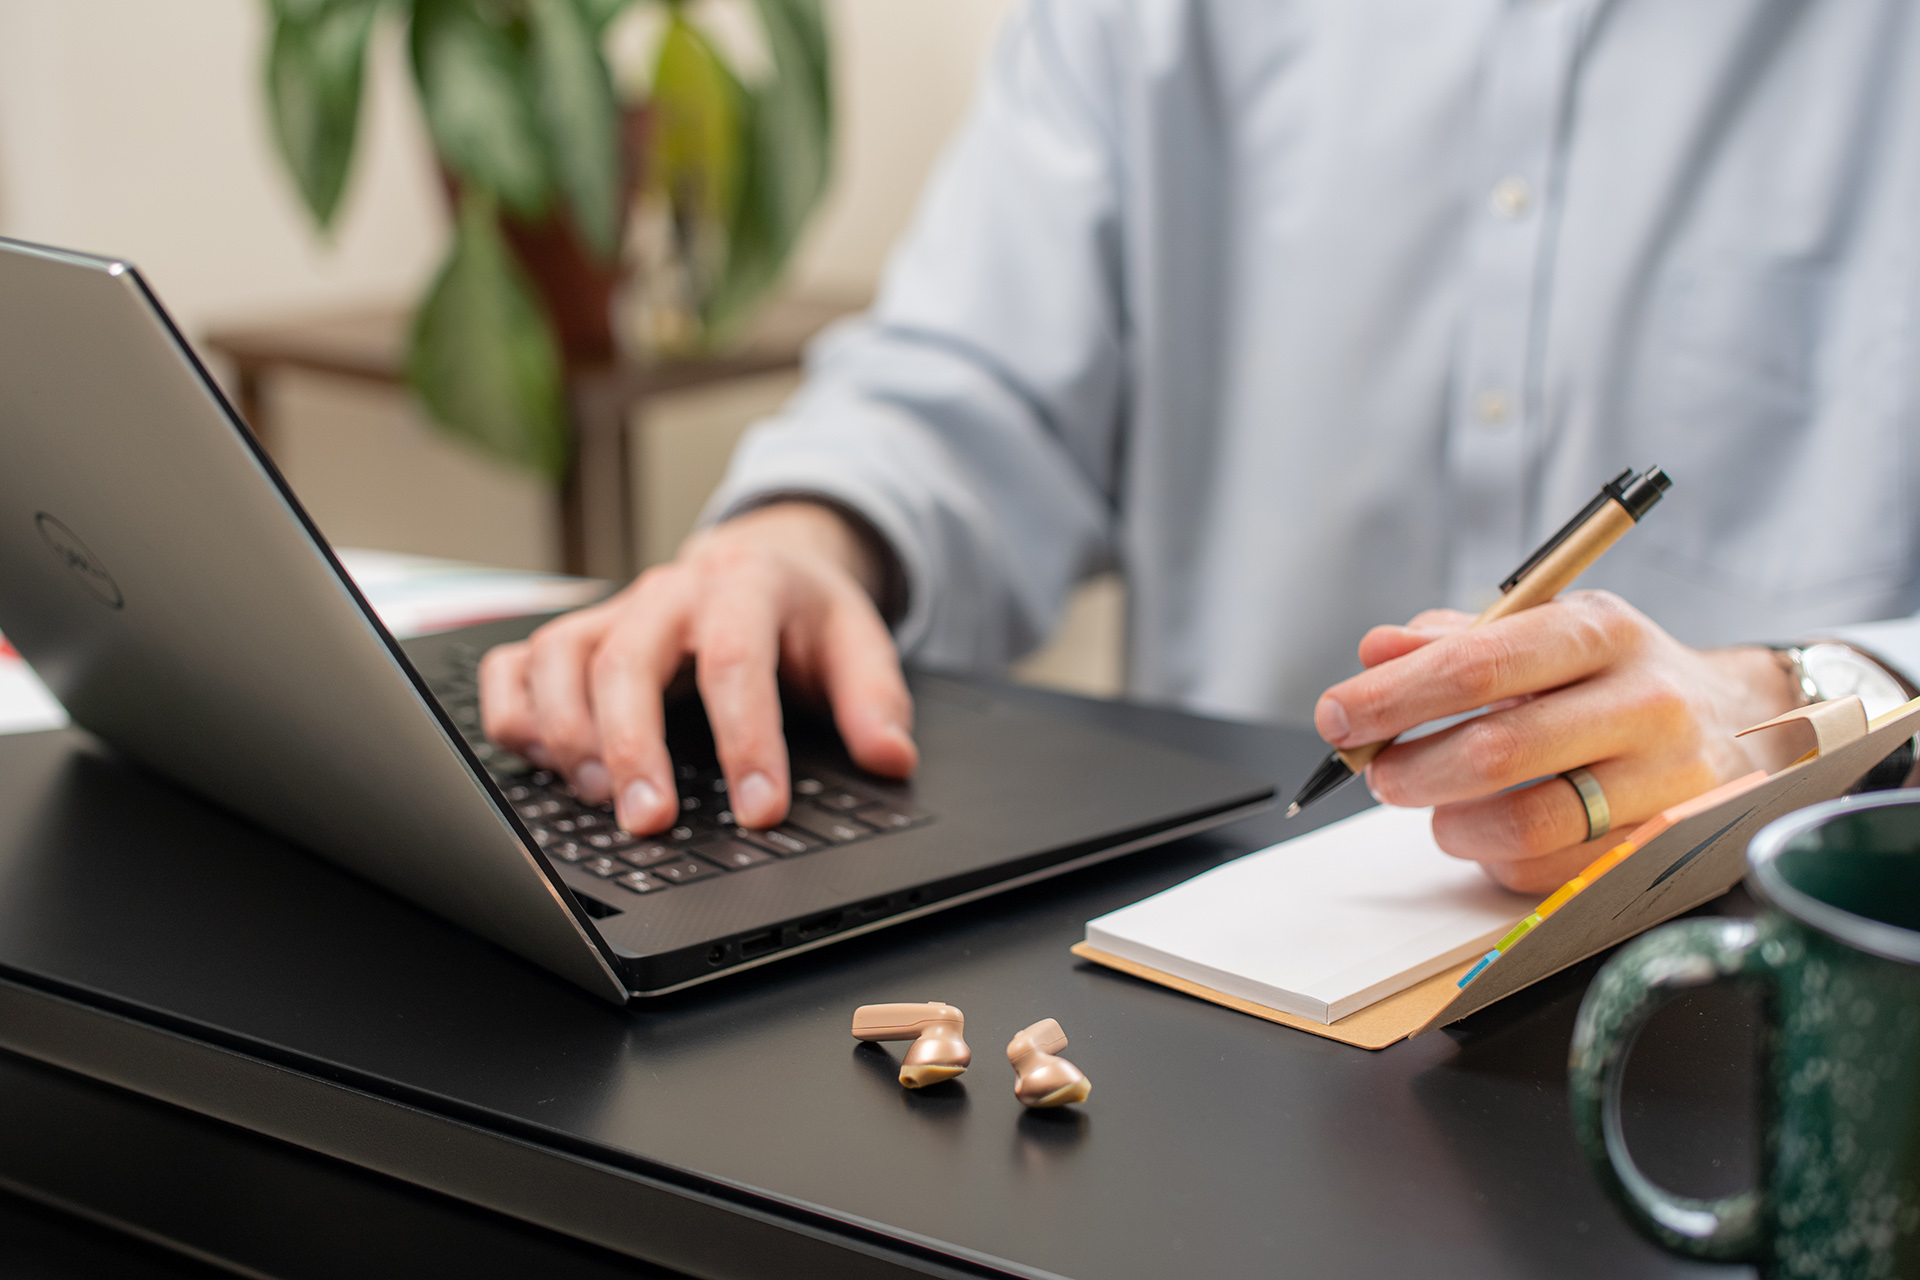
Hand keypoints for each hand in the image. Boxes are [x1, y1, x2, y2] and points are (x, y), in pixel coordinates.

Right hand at [477, 502, 916, 834]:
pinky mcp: (575, 635)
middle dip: (633, 747)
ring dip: (567, 732)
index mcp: (743, 586)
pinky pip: (516, 664)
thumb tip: (891, 758)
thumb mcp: (857, 639)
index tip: (760, 810)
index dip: (746, 740)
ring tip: (595, 798)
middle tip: (651, 821)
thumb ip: (875, 698)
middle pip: (628, 659)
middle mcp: (668, 593)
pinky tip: (541, 762)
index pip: (736, 660)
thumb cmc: (801, 613)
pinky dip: (515, 714)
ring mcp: (612, 612)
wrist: (760, 562)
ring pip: (560, 657)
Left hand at [1312, 591, 1802, 892]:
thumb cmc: (1614, 676)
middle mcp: (1642, 703)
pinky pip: (1553, 872)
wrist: (1742, 723)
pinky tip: (1486, 831)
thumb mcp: (1546, 630)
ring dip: (1450, 822)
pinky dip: (1497, 859)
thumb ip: (1456, 640)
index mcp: (1600, 632)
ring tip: (1430, 806)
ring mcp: (1663, 782)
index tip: (1337, 717)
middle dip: (1410, 767)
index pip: (1477, 665)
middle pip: (1496, 750)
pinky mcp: (1664, 847)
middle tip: (1375, 773)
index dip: (1393, 697)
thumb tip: (1377, 651)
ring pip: (1525, 824)